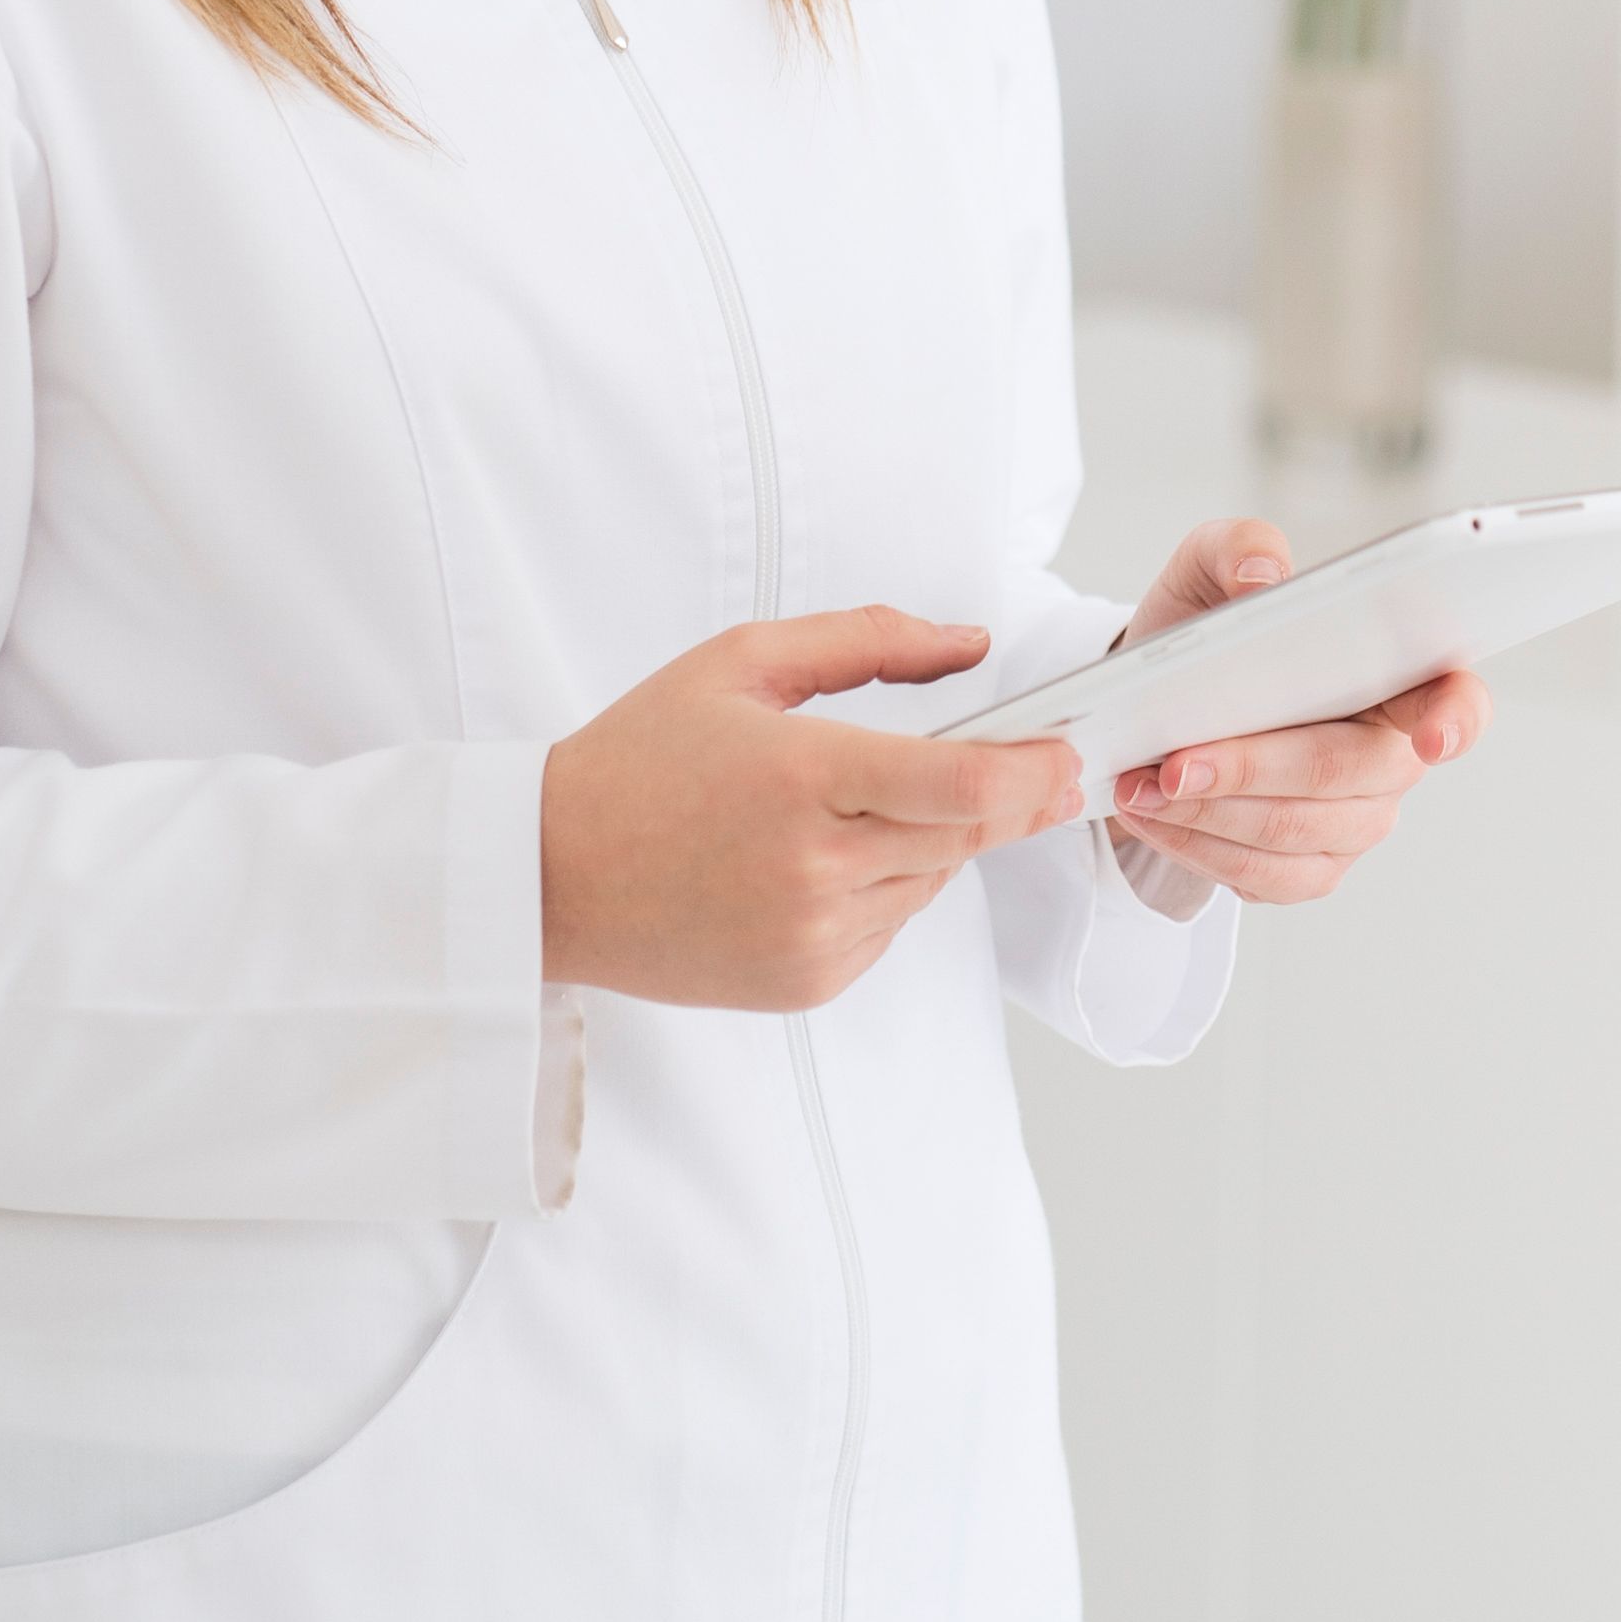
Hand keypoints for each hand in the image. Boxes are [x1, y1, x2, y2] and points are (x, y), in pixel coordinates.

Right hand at [537, 608, 1087, 1008]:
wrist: (552, 874)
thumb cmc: (642, 758)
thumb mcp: (742, 661)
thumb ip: (868, 639)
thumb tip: (968, 642)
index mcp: (801, 777)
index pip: (959, 785)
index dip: (1032, 772)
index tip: (1068, 753)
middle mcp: (813, 868)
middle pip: (964, 835)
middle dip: (1011, 800)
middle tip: (1042, 767)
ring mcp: (811, 936)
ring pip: (930, 881)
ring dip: (930, 841)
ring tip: (857, 805)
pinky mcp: (807, 982)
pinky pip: (889, 926)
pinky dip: (883, 888)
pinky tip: (821, 860)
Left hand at [1097, 515, 1490, 907]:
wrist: (1152, 705)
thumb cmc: (1205, 631)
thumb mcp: (1207, 568)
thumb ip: (1240, 545)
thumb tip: (1264, 572)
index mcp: (1395, 675)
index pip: (1455, 700)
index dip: (1454, 719)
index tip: (1432, 737)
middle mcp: (1389, 756)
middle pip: (1340, 772)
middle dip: (1252, 768)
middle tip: (1175, 762)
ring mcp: (1355, 820)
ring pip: (1292, 831)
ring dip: (1207, 813)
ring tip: (1141, 784)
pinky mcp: (1310, 868)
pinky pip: (1264, 878)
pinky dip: (1199, 849)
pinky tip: (1156, 817)